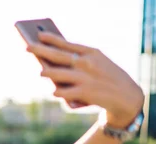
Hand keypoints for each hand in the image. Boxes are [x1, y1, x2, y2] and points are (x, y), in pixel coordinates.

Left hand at [27, 31, 143, 128]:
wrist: (127, 97)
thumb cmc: (107, 78)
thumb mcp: (98, 64)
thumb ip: (78, 62)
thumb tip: (52, 65)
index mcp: (91, 52)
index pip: (67, 43)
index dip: (51, 39)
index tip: (38, 34)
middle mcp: (87, 62)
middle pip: (58, 55)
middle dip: (40, 51)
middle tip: (27, 47)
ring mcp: (85, 77)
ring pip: (58, 74)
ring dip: (48, 72)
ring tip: (40, 72)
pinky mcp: (85, 92)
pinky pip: (65, 92)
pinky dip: (59, 92)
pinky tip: (54, 91)